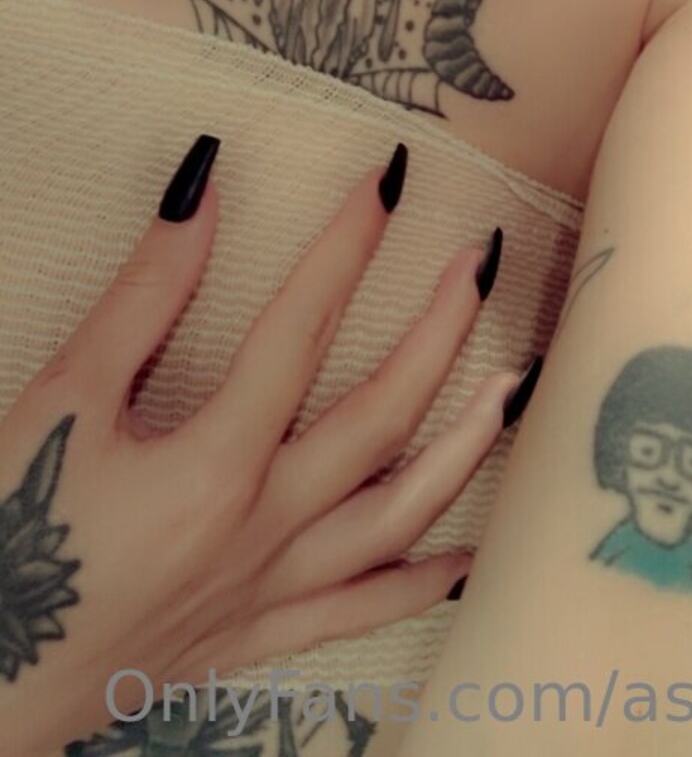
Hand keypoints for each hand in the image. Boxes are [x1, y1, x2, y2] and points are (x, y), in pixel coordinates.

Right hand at [0, 134, 520, 755]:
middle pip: (381, 418)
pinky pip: (361, 612)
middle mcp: (262, 529)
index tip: (385, 179)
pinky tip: (468, 554)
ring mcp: (267, 590)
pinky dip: (421, 582)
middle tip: (482, 259)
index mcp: (213, 466)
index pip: (301, 330)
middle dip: (441, 329)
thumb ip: (142, 298)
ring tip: (516, 384)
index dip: (346, 245)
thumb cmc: (9, 536)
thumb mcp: (61, 403)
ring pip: (397, 516)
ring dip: (465, 447)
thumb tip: (203, 192)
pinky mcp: (255, 636)